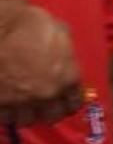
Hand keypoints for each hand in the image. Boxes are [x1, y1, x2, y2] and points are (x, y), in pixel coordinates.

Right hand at [0, 5, 82, 126]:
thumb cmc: (30, 24)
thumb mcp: (60, 32)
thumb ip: (65, 51)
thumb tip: (64, 56)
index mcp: (67, 79)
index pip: (74, 103)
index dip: (68, 102)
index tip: (63, 100)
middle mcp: (47, 95)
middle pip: (51, 116)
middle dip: (47, 111)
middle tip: (41, 103)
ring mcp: (21, 101)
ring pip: (25, 119)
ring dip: (24, 113)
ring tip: (20, 103)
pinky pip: (4, 116)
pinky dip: (5, 111)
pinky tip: (4, 102)